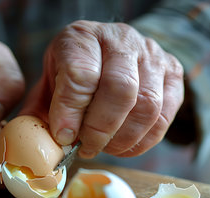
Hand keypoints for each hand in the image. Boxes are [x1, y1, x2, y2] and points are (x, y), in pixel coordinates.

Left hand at [21, 20, 183, 157]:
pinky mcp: (172, 74)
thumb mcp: (50, 83)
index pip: (81, 74)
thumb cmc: (75, 72)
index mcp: (82, 37)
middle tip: (86, 148)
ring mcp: (152, 55)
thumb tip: (37, 146)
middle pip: (120, 89)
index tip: (63, 137)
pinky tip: (125, 146)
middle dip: (100, 129)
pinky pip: (165, 115)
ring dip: (123, 138)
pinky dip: (145, 140)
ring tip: (104, 148)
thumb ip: (42, 110)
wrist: (109, 51)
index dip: (71, 112)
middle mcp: (121, 40)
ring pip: (147, 105)